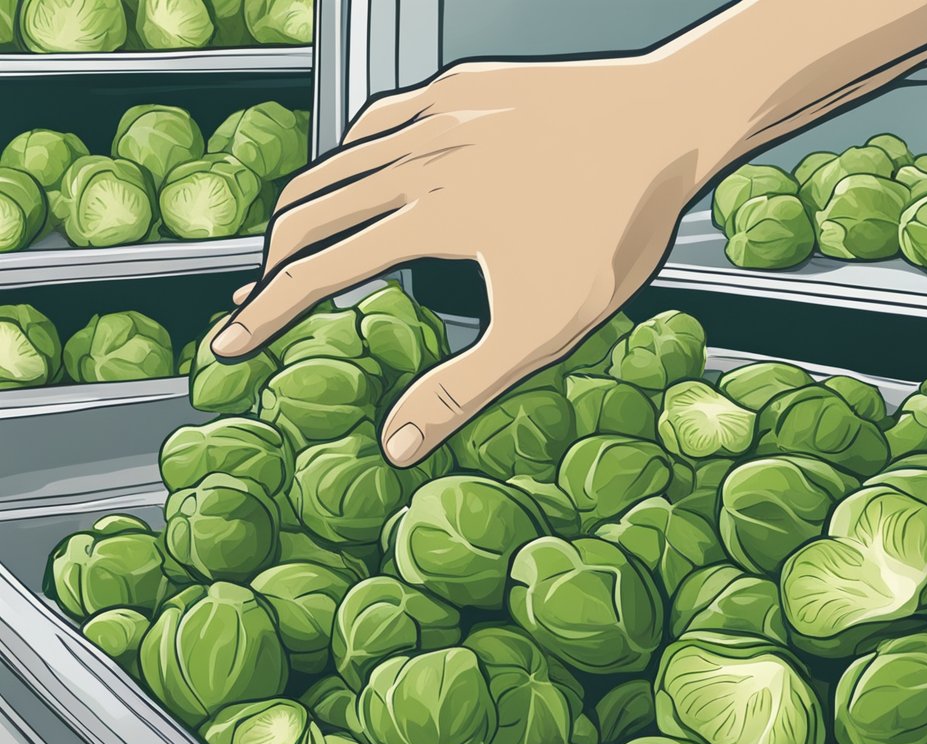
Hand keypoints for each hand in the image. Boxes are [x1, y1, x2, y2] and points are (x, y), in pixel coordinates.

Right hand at [211, 58, 715, 466]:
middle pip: (306, 212)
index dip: (263, 316)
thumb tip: (395, 445)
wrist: (669, 121)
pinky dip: (347, 153)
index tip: (228, 345)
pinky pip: (376, 116)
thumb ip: (462, 388)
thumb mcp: (545, 328)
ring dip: (302, 209)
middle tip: (254, 300)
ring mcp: (436, 114)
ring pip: (335, 160)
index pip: (315, 274)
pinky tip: (355, 171)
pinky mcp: (460, 85)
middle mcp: (416, 158)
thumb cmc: (617, 225)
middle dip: (270, 263)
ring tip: (289, 247)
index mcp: (427, 219)